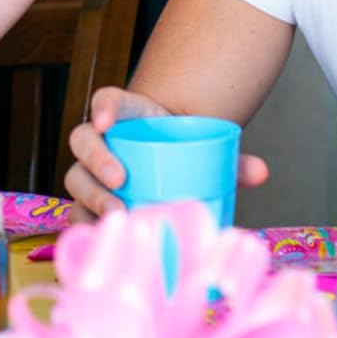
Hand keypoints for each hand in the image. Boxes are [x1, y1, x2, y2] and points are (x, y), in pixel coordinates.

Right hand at [63, 85, 269, 218]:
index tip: (108, 120)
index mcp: (128, 117)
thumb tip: (260, 172)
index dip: (104, 107)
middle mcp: (101, 141)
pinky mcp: (89, 202)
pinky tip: (102, 237)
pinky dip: (86, 224)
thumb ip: (230, 158)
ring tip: (115, 214)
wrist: (167, 167)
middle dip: (96, 158)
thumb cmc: (181, 153)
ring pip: (76, 178)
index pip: (108, 100)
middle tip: (119, 180)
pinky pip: (77, 211)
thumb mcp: (205, 149)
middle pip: (83, 139)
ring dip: (90, 195)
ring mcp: (91, 172)